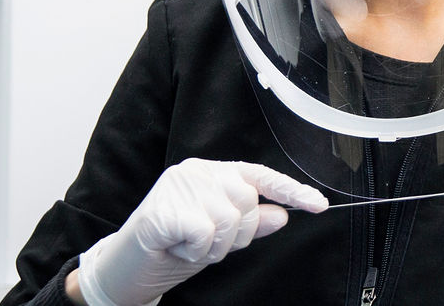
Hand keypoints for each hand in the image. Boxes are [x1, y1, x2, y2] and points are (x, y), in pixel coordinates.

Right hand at [75, 158, 327, 305]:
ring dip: (213, 246)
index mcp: (212, 173)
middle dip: (235, 235)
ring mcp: (178, 185)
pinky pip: (204, 232)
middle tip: (204, 244)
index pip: (259, 177)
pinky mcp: (163, 206)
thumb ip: (249, 225)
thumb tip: (281, 214)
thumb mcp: (218, 240)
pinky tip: (177, 247)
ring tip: (189, 246)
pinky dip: (195, 250)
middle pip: (247, 201)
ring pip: (228, 219)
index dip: (290, 191)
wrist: (124, 271)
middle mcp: (196, 171)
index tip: (319, 205)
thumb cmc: (171, 250)